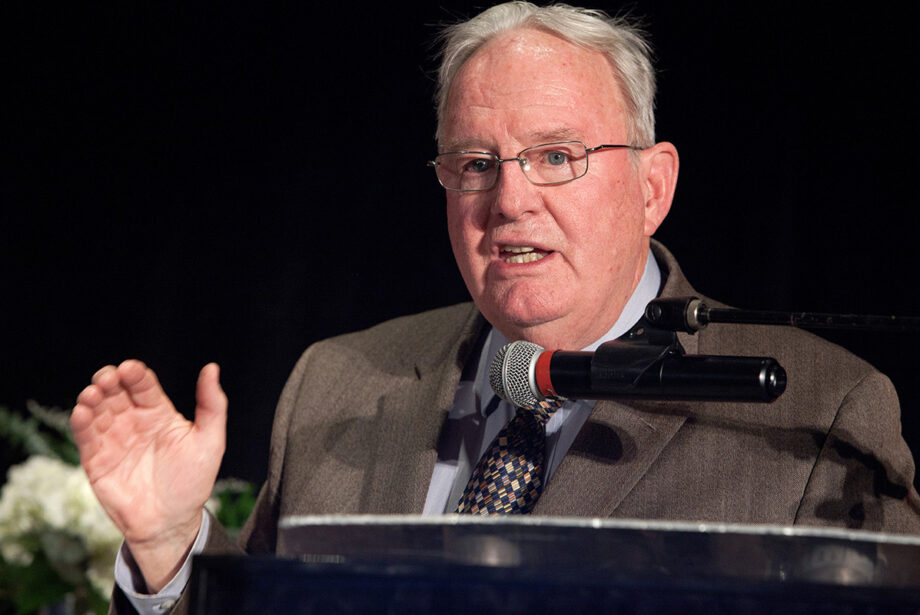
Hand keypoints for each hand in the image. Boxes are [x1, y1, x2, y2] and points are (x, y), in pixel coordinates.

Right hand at [70, 360, 226, 590]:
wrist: (171, 523)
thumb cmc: (193, 482)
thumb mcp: (210, 441)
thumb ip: (212, 405)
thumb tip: (211, 368)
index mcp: (159, 413)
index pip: (143, 386)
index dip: (135, 374)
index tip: (130, 369)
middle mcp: (133, 422)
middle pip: (116, 392)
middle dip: (109, 380)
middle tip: (108, 377)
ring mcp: (113, 439)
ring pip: (97, 410)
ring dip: (92, 398)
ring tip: (93, 393)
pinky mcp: (96, 460)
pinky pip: (85, 437)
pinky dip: (81, 423)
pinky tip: (82, 412)